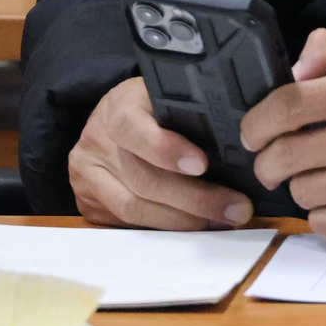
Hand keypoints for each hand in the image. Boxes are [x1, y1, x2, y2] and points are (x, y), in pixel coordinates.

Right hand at [68, 77, 253, 230]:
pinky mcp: (89, 202)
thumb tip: (237, 149)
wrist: (108, 120)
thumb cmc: (150, 107)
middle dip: (195, 198)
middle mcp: (98, 141)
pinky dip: (165, 228)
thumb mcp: (163, 97)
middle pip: (144, 178)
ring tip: (222, 220)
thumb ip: (188, 114)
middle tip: (236, 208)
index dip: (165, 149)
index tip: (202, 164)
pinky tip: (195, 226)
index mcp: (118, 106)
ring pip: (136, 207)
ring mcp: (89, 174)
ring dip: (184, 220)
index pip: (133, 128)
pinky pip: (129, 223)